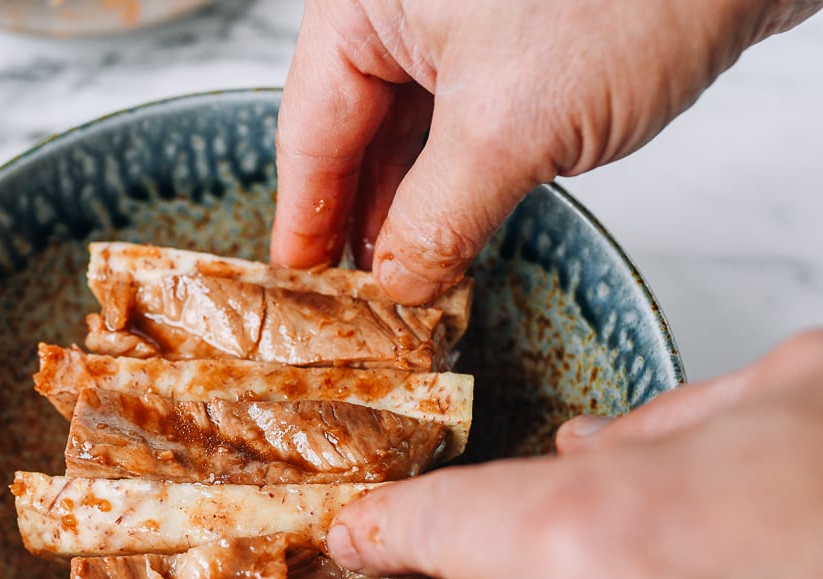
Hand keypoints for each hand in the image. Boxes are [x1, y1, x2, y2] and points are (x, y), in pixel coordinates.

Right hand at [271, 0, 822, 301]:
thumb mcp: (508, 128)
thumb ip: (434, 219)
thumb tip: (397, 283)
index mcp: (366, 1)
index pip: (310, 129)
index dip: (304, 220)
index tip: (299, 290)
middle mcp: (405, 6)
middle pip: (354, 133)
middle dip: (360, 222)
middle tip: (353, 305)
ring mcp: (464, 20)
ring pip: (413, 134)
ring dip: (413, 211)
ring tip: (406, 285)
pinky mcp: (522, 40)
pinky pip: (467, 125)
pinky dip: (460, 184)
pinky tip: (457, 236)